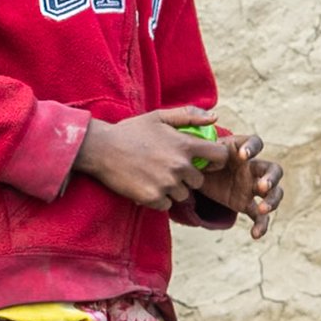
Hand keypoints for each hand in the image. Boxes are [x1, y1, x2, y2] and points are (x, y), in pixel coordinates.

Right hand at [73, 106, 234, 209]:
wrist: (100, 149)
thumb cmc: (130, 131)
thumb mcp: (159, 116)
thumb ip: (189, 115)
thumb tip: (215, 117)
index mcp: (185, 145)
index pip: (219, 156)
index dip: (216, 160)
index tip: (205, 162)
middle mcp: (179, 166)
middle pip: (199, 182)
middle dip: (188, 177)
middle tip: (167, 169)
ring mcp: (167, 184)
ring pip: (182, 195)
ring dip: (172, 189)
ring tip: (153, 176)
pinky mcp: (153, 198)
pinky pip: (166, 205)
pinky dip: (158, 198)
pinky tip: (145, 185)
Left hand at [196, 136, 285, 238]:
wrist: (195, 175)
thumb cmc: (200, 158)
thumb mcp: (200, 152)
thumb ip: (206, 154)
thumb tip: (211, 161)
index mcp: (240, 149)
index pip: (255, 143)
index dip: (252, 147)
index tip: (243, 155)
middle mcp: (252, 167)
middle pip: (273, 170)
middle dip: (272, 178)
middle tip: (263, 185)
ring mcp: (252, 187)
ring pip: (274, 193)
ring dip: (273, 200)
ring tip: (264, 209)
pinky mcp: (246, 204)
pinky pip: (259, 215)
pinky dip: (261, 225)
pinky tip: (256, 235)